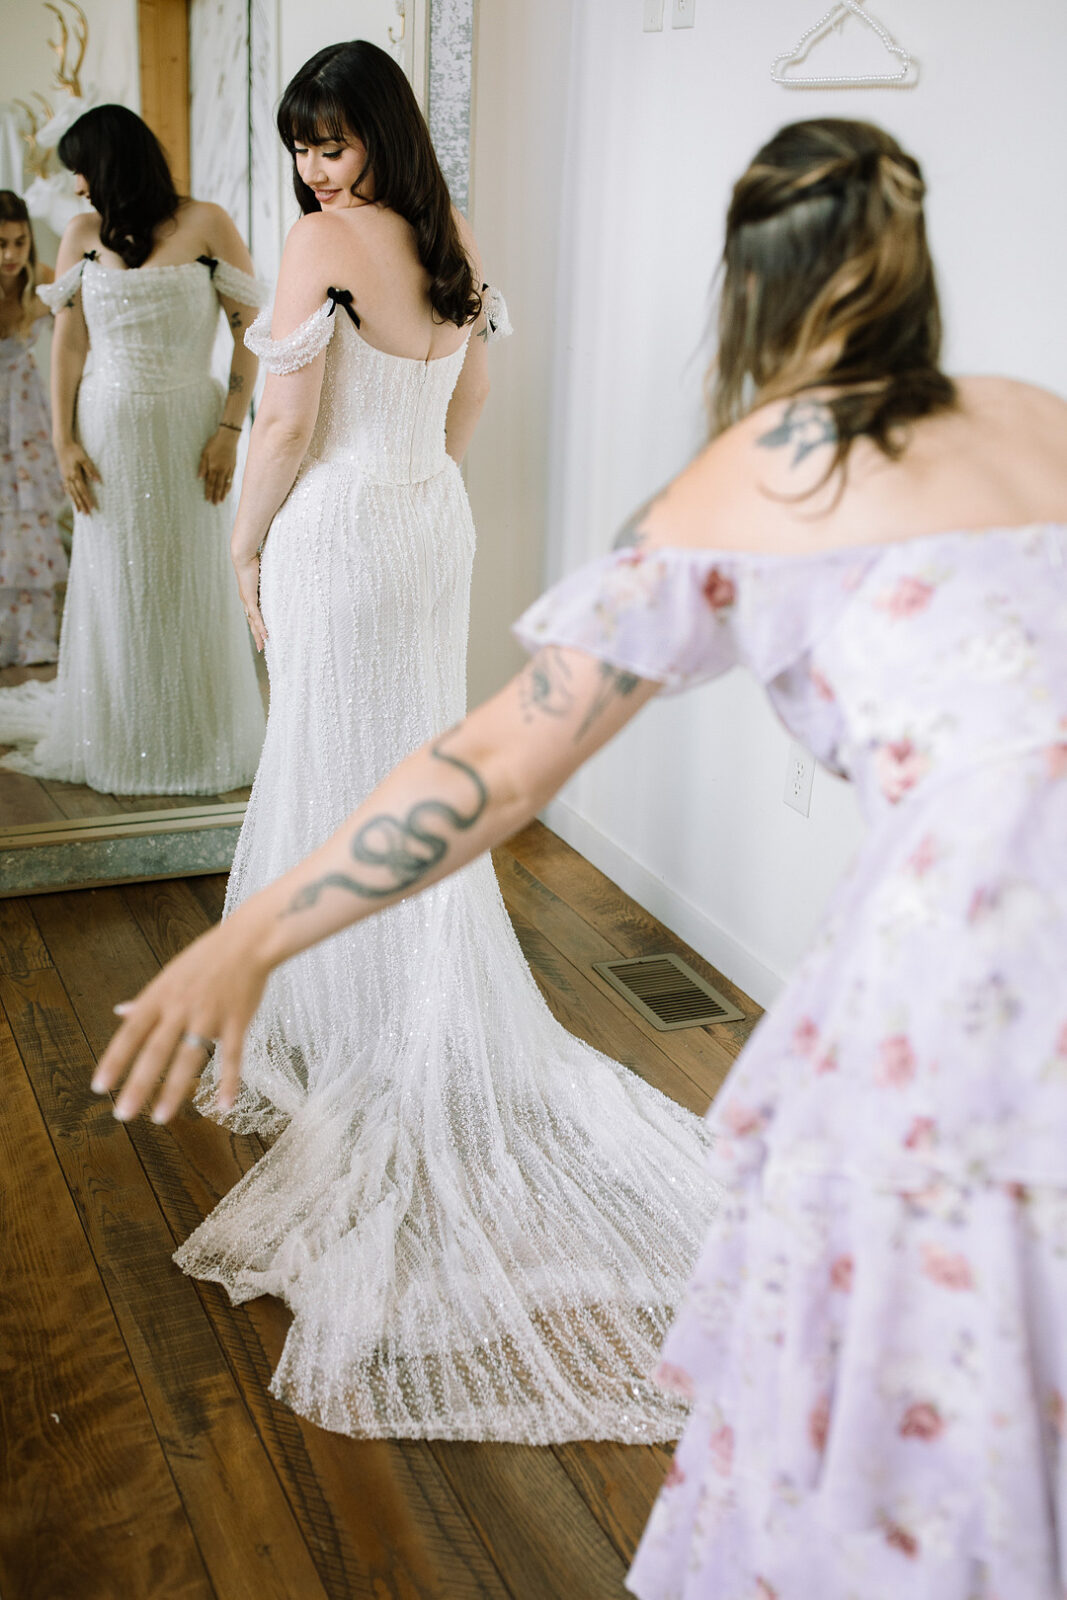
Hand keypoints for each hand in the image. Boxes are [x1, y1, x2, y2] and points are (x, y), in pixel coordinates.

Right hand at [56, 439, 98, 514]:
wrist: (62, 444)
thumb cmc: (75, 450)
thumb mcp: (85, 458)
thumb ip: (91, 470)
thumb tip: (98, 481)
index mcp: (75, 474)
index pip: (83, 490)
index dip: (87, 499)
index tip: (92, 508)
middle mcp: (69, 478)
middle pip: (76, 494)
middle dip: (82, 505)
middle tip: (87, 514)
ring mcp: (65, 477)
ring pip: (71, 493)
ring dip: (75, 503)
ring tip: (79, 511)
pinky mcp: (63, 475)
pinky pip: (67, 488)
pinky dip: (70, 495)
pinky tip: (73, 499)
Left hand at [91, 915, 270, 1122]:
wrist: (249, 940)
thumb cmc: (207, 957)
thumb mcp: (170, 974)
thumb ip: (146, 999)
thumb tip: (119, 1012)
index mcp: (160, 996)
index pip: (131, 1032)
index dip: (114, 1060)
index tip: (99, 1087)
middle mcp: (180, 1007)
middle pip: (155, 1050)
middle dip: (138, 1084)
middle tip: (123, 1114)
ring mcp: (209, 1014)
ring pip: (189, 1056)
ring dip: (174, 1090)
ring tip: (160, 1117)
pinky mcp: (237, 1020)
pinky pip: (232, 1055)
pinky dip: (229, 1081)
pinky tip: (224, 1105)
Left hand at [198, 426, 239, 504]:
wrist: (228, 437)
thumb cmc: (214, 443)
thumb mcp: (205, 453)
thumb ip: (202, 466)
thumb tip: (199, 478)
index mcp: (214, 467)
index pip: (210, 483)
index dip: (209, 491)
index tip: (207, 499)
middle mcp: (222, 470)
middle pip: (218, 486)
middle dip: (216, 495)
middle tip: (215, 504)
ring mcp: (229, 469)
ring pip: (226, 484)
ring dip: (223, 493)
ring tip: (222, 500)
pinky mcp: (233, 466)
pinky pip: (231, 479)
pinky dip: (229, 486)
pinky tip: (228, 490)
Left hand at [233, 552, 266, 650]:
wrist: (243, 557)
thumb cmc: (252, 560)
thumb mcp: (262, 572)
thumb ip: (267, 577)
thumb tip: (273, 574)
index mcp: (248, 596)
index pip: (253, 614)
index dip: (257, 625)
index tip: (261, 634)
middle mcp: (246, 601)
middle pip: (252, 622)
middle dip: (256, 635)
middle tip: (261, 647)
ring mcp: (247, 601)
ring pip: (253, 623)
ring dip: (258, 635)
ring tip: (262, 646)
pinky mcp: (250, 599)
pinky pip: (256, 616)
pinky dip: (261, 627)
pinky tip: (265, 635)